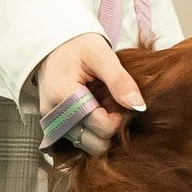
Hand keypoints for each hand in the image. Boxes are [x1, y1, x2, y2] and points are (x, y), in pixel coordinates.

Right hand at [32, 32, 143, 157]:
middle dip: (110, 127)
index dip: (118, 117)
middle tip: (112, 104)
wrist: (53, 44)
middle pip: (96, 143)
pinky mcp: (55, 128)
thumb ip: (120, 80)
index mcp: (63, 96)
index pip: (102, 126)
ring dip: (101, 131)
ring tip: (102, 106)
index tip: (119, 99)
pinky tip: (94, 111)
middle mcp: (54, 116)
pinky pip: (80, 140)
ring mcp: (53, 124)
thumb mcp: (100, 55)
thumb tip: (138, 106)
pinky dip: (92, 131)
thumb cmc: (76, 45)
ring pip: (89, 146)